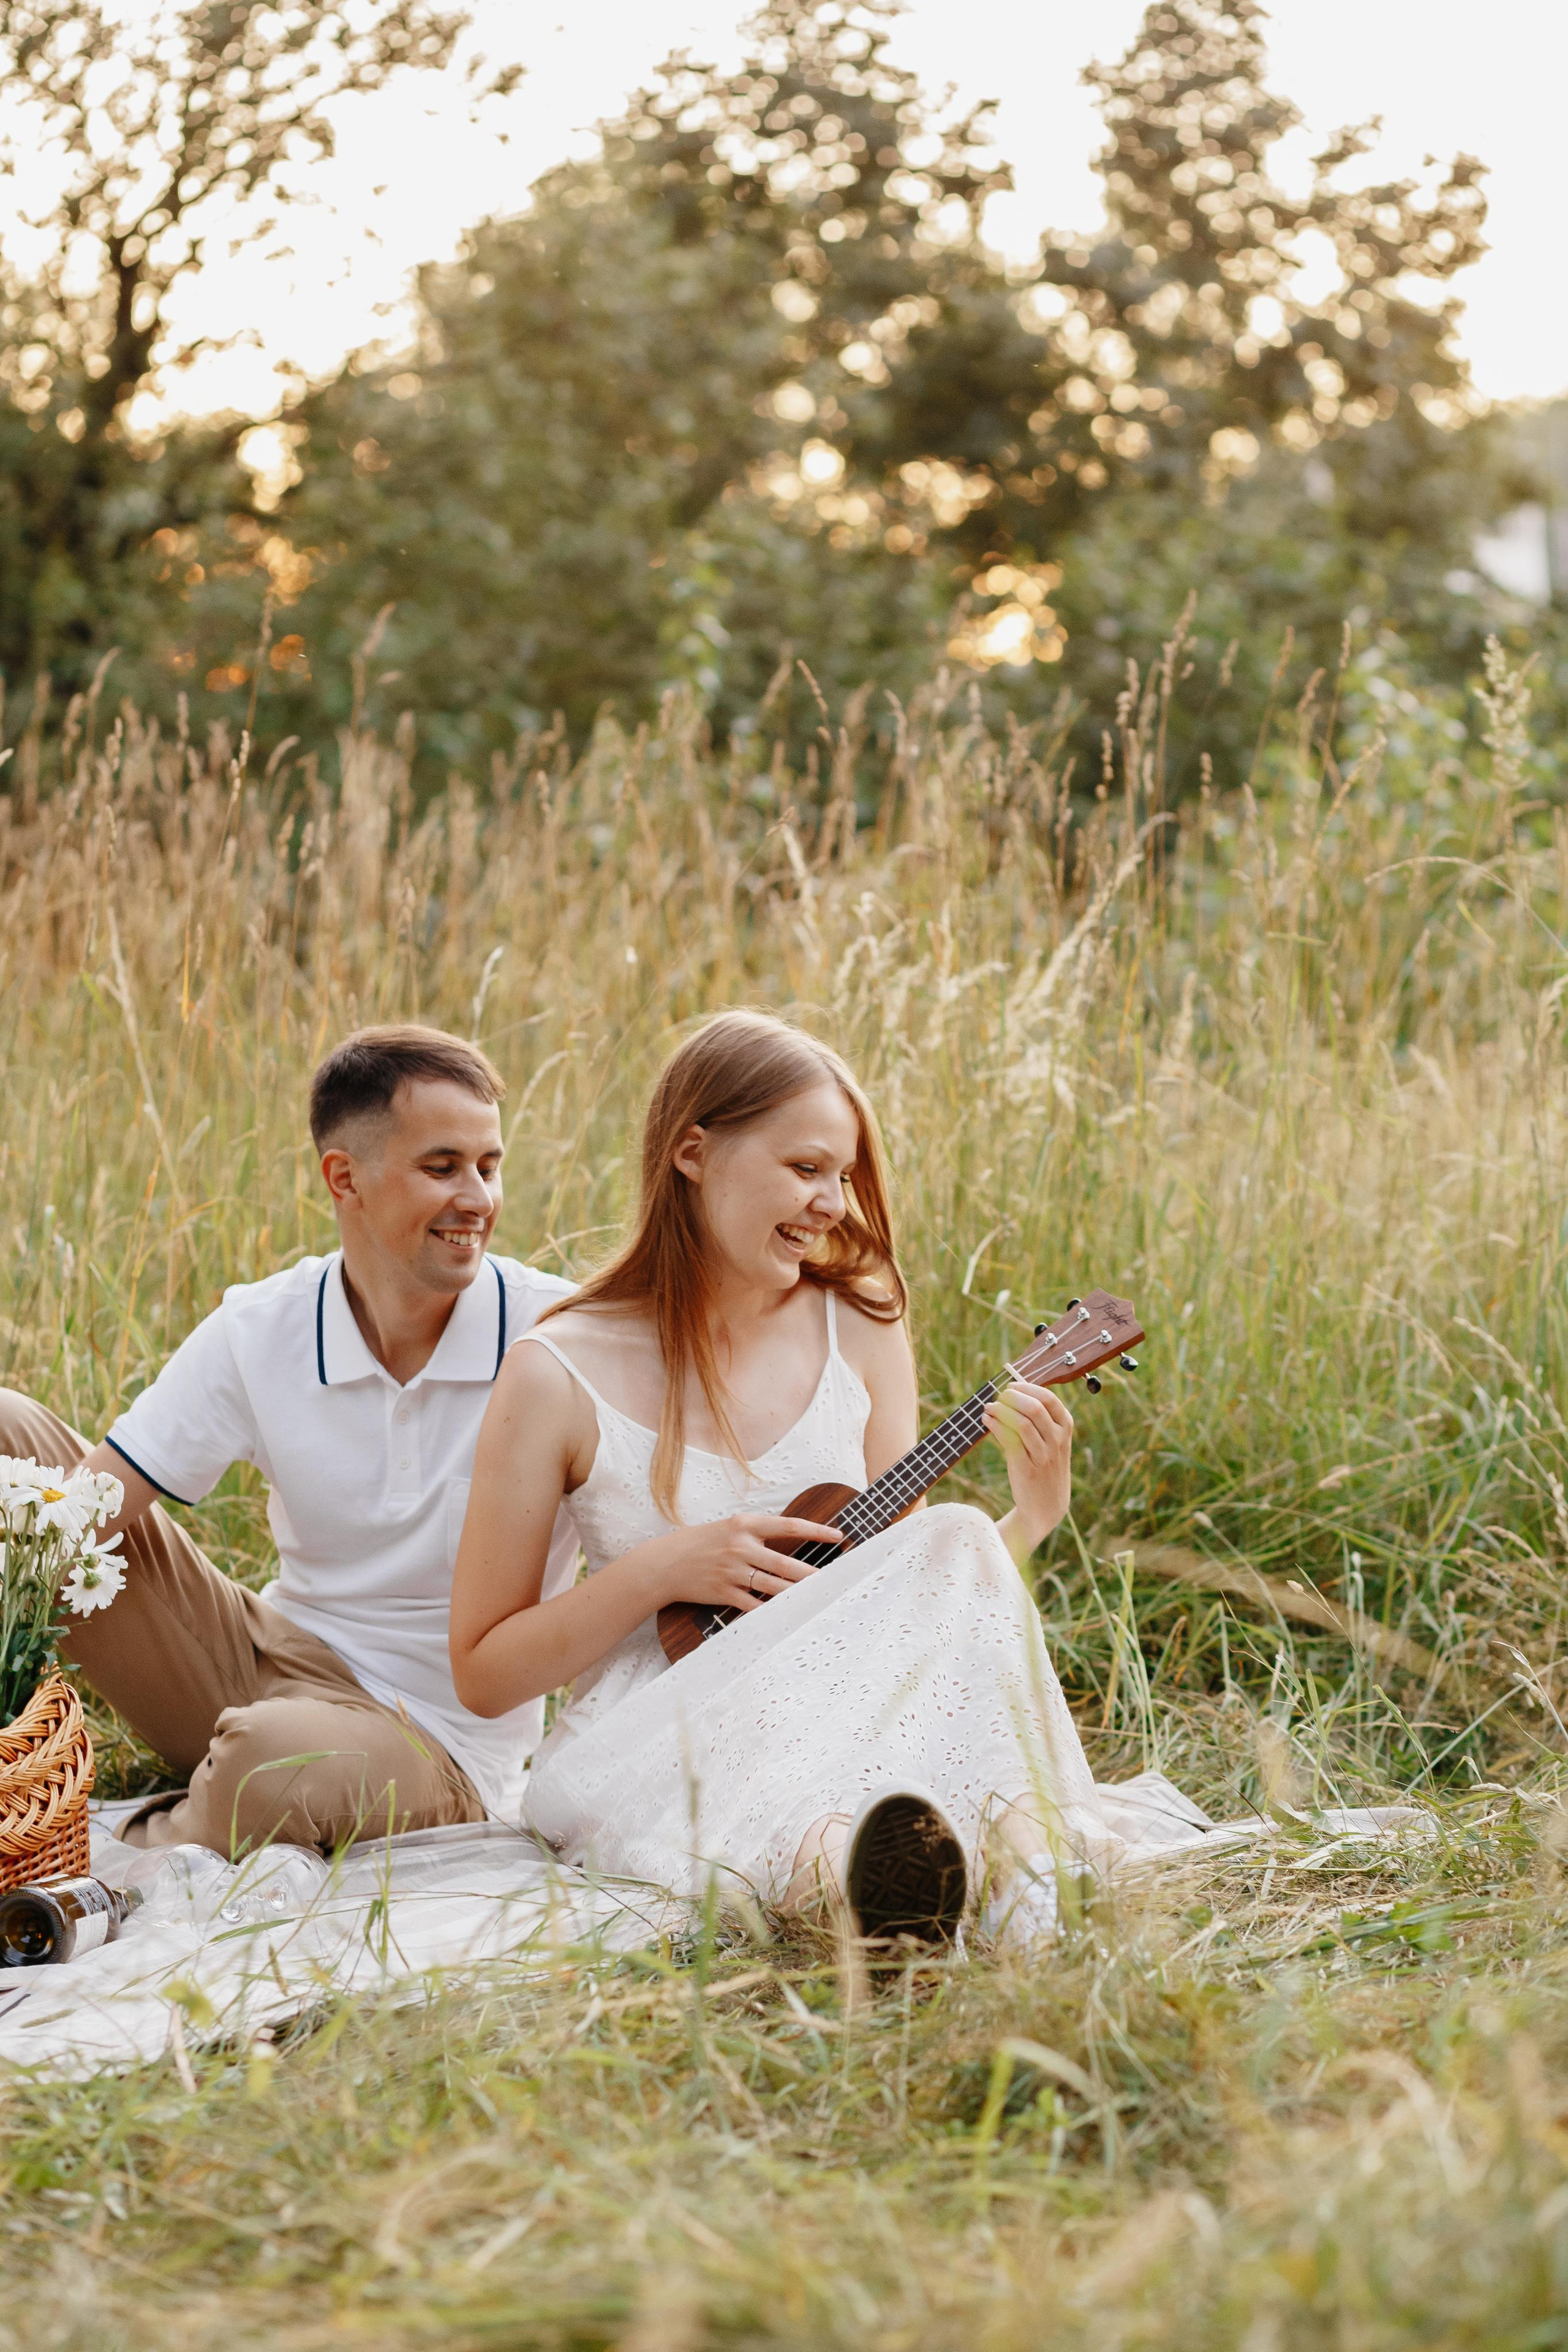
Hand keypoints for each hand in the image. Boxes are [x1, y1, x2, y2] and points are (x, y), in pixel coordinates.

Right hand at [645, 1512, 845, 1612]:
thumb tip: (791, 1538)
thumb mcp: (728, 1528)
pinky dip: (772, 1611)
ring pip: (774, 1585)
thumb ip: (756, 1533)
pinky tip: (788, 1614)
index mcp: (744, 1524)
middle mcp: (740, 1546)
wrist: (665, 1564)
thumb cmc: (699, 1543)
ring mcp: (733, 1571)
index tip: (837, 1535)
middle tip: (835, 1578)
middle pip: (785, 1562)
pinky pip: (755, 1605)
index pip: (788, 1525)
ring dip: (798, 1593)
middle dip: (812, 1572)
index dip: (816, 1530)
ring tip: (818, 1597)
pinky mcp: (725, 1592)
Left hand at [983, 1377, 1072, 1556]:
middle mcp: (1057, 1440)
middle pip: (1035, 1408)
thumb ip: (1040, 1419)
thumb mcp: (1053, 1441)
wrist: (1047, 1506)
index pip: (1049, 1399)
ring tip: (988, 1407)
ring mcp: (1043, 1455)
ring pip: (1022, 1423)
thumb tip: (1012, 1393)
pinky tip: (987, 1421)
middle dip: (1012, 1397)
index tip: (1011, 1386)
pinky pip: (1010, 1441)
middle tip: (998, 1396)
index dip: (1027, 1388)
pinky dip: (996, 1426)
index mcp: (1065, 1428)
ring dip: (1000, 1410)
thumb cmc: (1045, 1466)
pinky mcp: (1026, 1468)